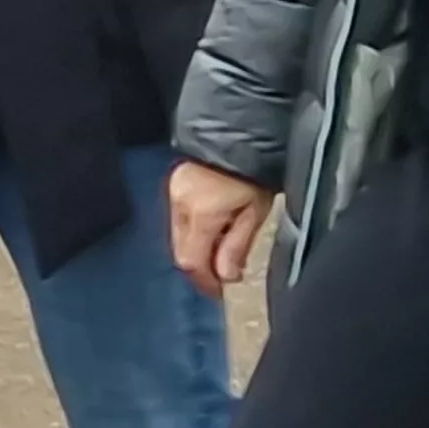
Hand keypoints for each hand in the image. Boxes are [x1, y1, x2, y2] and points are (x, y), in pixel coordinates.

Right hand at [168, 160, 278, 298]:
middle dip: (200, 269)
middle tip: (218, 279)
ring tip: (218, 256)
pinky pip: (178, 221)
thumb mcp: (255, 213)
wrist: (240, 136)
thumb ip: (236, 246)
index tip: (220, 291)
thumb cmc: (254, 174)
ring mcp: (173, 195)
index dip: (204, 281)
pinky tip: (209, 234)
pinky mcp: (173, 187)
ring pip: (177, 237)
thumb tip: (225, 277)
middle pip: (180, 251)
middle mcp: (179, 206)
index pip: (192, 261)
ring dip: (196, 251)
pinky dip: (192, 234)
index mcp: (201, 215)